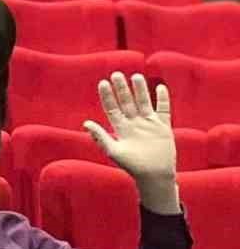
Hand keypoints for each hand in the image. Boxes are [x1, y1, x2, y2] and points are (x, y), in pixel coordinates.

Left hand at [83, 72, 178, 213]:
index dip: (107, 96)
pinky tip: (160, 87)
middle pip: (126, 102)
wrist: (154, 174)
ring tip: (135, 76)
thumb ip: (100, 137)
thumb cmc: (132, 166)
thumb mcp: (113, 150)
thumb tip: (85, 123)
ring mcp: (148, 123)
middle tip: (116, 74)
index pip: (112, 108)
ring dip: (140, 90)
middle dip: (121, 89)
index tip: (102, 83)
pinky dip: (162, 98)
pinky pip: (163, 109)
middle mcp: (133, 123)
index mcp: (120, 129)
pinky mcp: (163, 126)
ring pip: (143, 102)